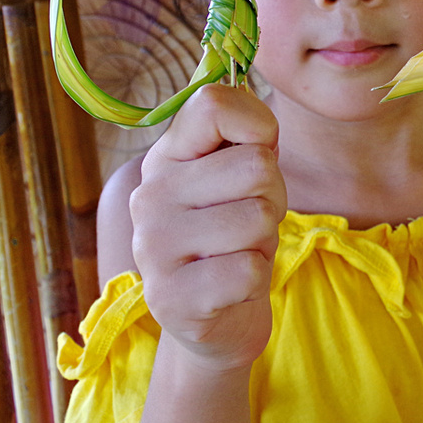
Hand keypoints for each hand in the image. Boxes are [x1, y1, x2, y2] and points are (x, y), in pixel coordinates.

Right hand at [131, 84, 286, 372]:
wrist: (216, 321)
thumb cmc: (235, 237)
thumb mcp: (238, 178)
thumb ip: (245, 135)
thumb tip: (252, 101)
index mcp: (165, 157)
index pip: (214, 104)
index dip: (258, 127)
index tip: (256, 156)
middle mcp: (149, 196)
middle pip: (257, 166)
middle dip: (272, 198)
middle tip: (249, 225)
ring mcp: (153, 248)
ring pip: (259, 217)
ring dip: (264, 241)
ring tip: (238, 253)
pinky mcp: (171, 299)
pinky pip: (249, 270)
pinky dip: (254, 280)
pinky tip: (230, 287)